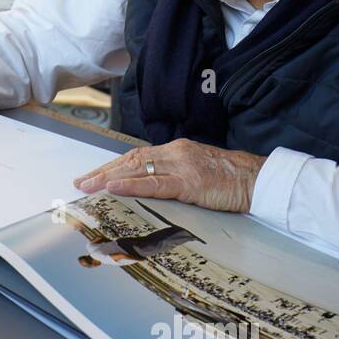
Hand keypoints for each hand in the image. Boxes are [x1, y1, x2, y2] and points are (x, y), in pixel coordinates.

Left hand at [72, 138, 267, 213]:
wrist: (258, 180)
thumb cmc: (231, 180)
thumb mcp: (198, 174)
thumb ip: (174, 176)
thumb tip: (151, 187)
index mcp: (176, 150)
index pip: (136, 156)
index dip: (112, 166)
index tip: (92, 176)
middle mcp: (175, 153)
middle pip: (131, 160)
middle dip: (103, 171)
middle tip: (80, 182)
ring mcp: (182, 166)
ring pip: (138, 169)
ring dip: (108, 178)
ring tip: (88, 186)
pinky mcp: (190, 182)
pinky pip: (155, 183)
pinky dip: (131, 185)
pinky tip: (113, 187)